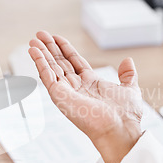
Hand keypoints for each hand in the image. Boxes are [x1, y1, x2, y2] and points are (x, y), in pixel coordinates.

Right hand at [28, 31, 142, 162]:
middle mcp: (76, 87)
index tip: (56, 37)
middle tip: (40, 34)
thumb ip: (127, 75)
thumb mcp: (130, 89)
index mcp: (91, 83)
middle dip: (50, 48)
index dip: (65, 48)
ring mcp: (66, 91)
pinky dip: (39, 63)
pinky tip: (34, 51)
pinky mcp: (59, 96)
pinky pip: (47, 76)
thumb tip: (128, 61)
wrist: (120, 129)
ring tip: (33, 40)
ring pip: (51, 68)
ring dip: (41, 53)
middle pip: (60, 62)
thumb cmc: (125, 115)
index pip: (74, 61)